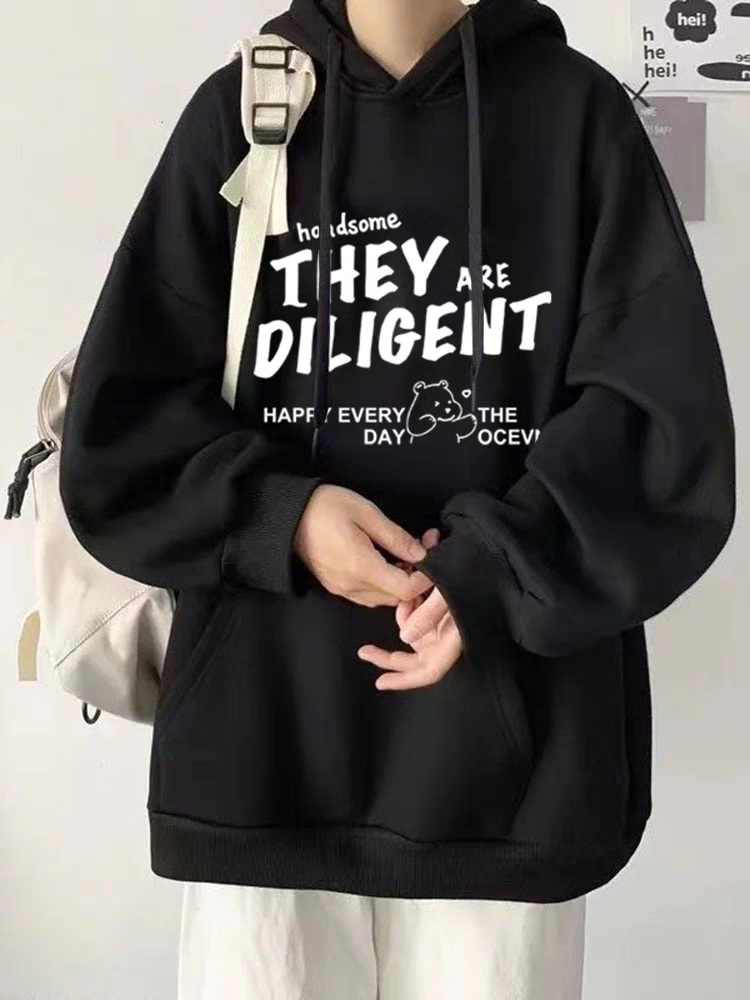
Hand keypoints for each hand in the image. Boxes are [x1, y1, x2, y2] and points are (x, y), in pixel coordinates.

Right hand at [294, 485, 433, 607]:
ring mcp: (343, 590)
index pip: (406, 590)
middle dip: (415, 578)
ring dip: (399, 582)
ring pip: (384, 599)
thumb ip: (396, 537)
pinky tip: (386, 561)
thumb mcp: (366, 513)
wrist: (286, 516)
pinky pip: (369, 595)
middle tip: (422, 548)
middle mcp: (353, 586)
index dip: (425, 578)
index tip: (431, 554)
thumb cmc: (326, 507)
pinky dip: (384, 584)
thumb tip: (421, 554)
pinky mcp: (336, 587)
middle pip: (397, 598)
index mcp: (362, 568)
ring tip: (405, 553)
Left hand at [358, 529, 462, 689]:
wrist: (485, 552)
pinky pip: (416, 610)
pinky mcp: (437, 607)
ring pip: (412, 629)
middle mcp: (446, 635)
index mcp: (452, 638)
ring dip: (403, 612)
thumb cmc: (471, 573)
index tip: (380, 682)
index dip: (405, 680)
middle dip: (389, 655)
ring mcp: (441, 623)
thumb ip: (428, 615)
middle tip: (365, 650)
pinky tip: (411, 576)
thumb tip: (404, 638)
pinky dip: (409, 600)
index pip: (429, 670)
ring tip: (406, 585)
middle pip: (415, 657)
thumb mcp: (447, 593)